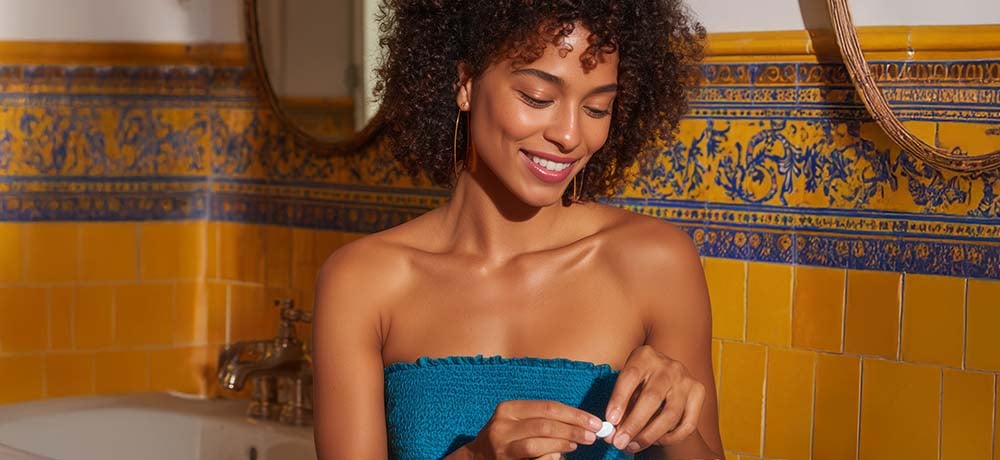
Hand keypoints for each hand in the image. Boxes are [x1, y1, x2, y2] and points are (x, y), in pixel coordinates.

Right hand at [464, 400, 602, 458]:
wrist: (476, 459)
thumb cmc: (506, 438)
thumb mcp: (519, 422)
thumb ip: (543, 419)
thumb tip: (581, 423)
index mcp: (508, 409)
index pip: (548, 407)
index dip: (574, 414)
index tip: (594, 421)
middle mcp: (502, 425)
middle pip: (545, 424)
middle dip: (573, 429)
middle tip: (593, 434)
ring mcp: (501, 446)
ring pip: (538, 443)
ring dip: (563, 443)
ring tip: (579, 443)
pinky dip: (551, 458)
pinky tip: (560, 455)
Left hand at [605, 345, 706, 453]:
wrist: (668, 376)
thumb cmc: (641, 382)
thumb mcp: (628, 385)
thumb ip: (621, 405)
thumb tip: (612, 432)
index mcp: (645, 356)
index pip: (630, 377)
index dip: (619, 399)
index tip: (610, 420)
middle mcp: (668, 366)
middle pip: (652, 398)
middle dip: (634, 424)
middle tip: (619, 442)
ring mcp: (685, 379)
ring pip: (670, 415)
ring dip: (650, 435)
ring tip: (633, 446)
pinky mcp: (699, 392)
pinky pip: (687, 424)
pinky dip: (671, 438)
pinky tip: (656, 441)